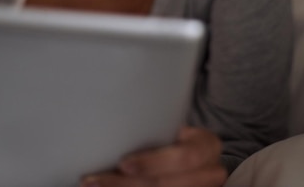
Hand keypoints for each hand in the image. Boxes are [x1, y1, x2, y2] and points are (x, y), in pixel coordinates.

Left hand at [80, 126, 227, 186]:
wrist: (200, 154)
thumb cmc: (177, 134)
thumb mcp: (175, 126)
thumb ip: (156, 128)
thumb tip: (113, 123)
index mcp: (207, 146)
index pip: (183, 157)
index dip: (152, 163)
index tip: (123, 164)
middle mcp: (209, 173)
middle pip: (165, 184)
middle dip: (126, 183)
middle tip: (94, 180)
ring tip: (95, 185)